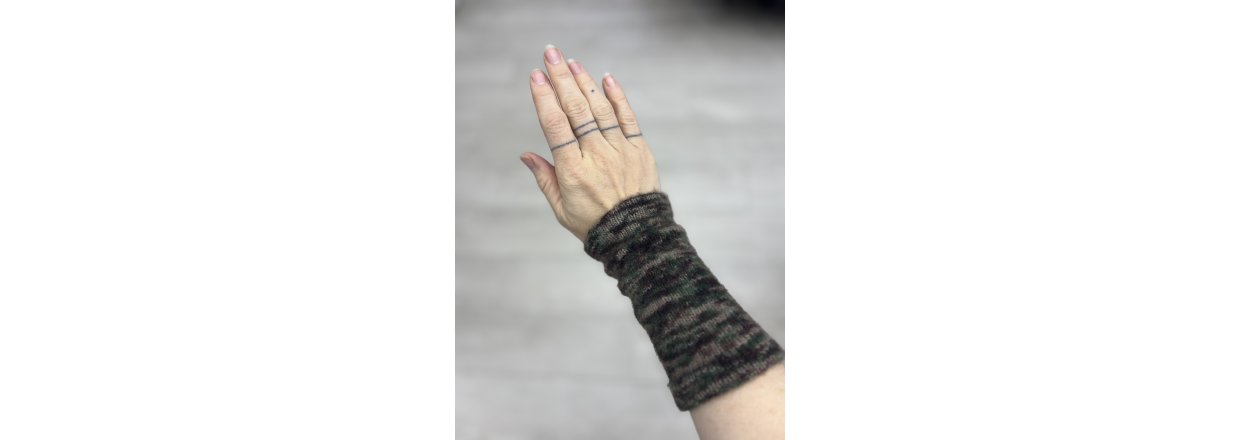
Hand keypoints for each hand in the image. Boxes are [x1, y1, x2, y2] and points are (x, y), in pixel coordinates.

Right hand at [520, 45, 660, 241]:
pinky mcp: (639, 150)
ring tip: (572, 62)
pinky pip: (627, 119)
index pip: (556, 127)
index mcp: (573, 171)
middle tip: (551, 54)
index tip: (536, 76)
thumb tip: (526, 155)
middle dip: (562, 78)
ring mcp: (620, 151)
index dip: (545, 98)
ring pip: (600, 109)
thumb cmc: (594, 224)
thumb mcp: (561, 208)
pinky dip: (617, 97)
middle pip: (576, 110)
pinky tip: (606, 79)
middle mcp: (596, 156)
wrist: (637, 236)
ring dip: (585, 82)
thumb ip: (545, 178)